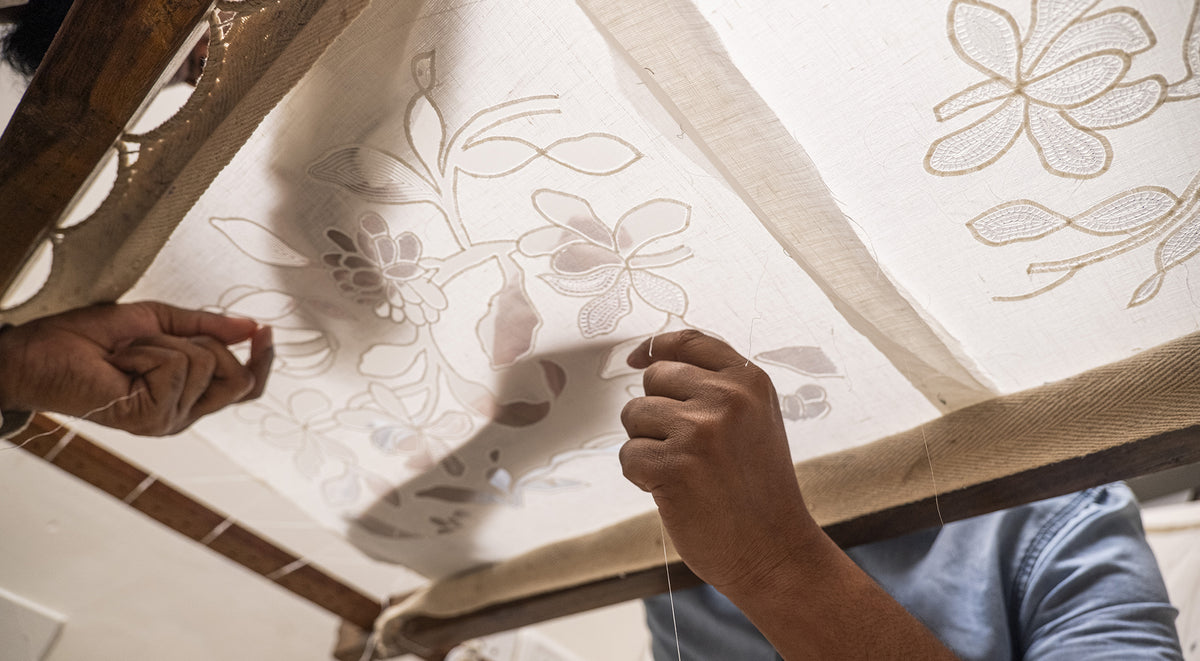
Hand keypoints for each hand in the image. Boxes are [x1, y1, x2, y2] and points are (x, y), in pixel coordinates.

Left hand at [0, 301, 273, 435]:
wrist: (36, 354)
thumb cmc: (83, 340)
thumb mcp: (157, 321)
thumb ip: (205, 326)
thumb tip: (248, 326)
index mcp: (187, 395)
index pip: (244, 387)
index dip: (262, 360)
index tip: (264, 330)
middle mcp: (183, 414)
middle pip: (237, 377)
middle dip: (207, 343)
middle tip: (159, 339)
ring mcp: (169, 419)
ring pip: (206, 363)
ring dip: (163, 343)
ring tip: (128, 352)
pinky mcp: (153, 417)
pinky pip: (178, 366)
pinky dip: (148, 351)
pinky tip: (121, 362)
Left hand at [619, 330, 818, 594]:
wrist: (776, 552)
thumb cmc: (757, 488)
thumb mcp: (754, 419)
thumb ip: (714, 384)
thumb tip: (649, 357)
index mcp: (750, 381)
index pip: (687, 341)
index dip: (656, 348)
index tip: (638, 359)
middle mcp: (728, 398)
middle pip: (654, 378)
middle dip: (656, 411)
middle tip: (687, 448)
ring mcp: (701, 431)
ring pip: (634, 415)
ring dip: (648, 444)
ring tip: (686, 471)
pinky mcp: (675, 466)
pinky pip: (628, 455)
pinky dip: (641, 477)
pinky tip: (675, 492)